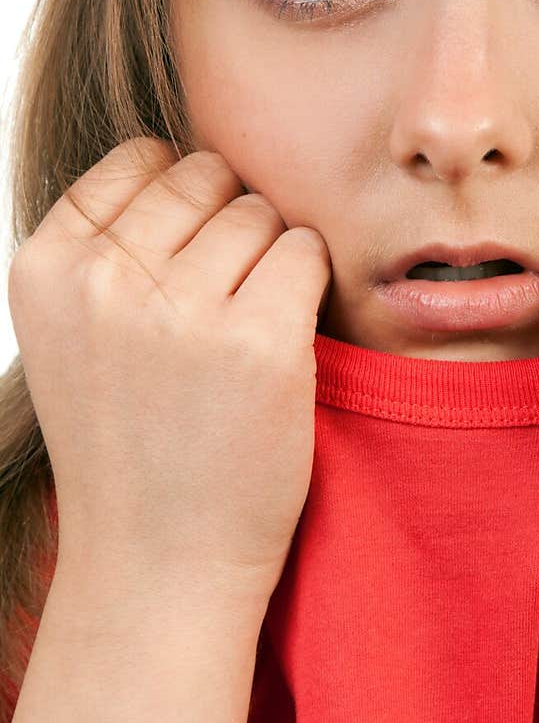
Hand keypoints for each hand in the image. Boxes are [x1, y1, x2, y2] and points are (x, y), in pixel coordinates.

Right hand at [7, 138, 331, 610]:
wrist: (158, 563)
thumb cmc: (129, 442)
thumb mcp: (76, 332)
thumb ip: (110, 245)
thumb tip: (190, 159)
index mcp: (47, 267)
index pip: (140, 159)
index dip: (177, 202)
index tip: (180, 264)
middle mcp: (105, 279)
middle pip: (205, 177)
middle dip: (226, 225)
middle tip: (219, 304)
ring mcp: (182, 309)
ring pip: (261, 213)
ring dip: (270, 260)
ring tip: (242, 335)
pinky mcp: (260, 341)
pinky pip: (307, 252)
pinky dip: (307, 287)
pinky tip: (282, 344)